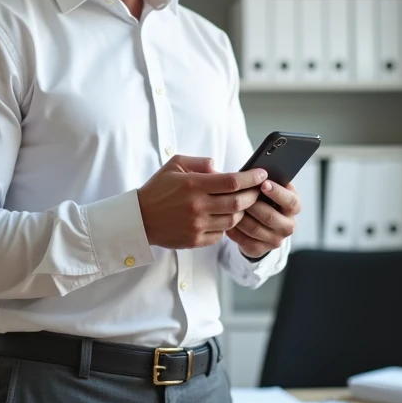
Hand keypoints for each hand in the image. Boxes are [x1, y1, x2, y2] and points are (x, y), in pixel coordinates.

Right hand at [138, 155, 267, 249]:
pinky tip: (221, 218)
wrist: (139, 219)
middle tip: (257, 191)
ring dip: (240, 212)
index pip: (232, 181)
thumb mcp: (175, 165)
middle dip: (253, 196)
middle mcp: (197, 206)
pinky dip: (225, 226)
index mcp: (194, 184)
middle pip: (238, 203)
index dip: (251, 178)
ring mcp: (197, 225)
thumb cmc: (158, 189)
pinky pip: (220, 234)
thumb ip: (200, 162)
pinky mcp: (195, 240)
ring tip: (240, 204)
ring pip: (232, 220)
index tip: (262, 174)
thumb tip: (221, 168)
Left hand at [226, 180, 300, 258]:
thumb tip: (254, 171)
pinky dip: (234, 230)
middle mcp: (288, 225)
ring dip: (241, 217)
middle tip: (239, 196)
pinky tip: (226, 221)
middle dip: (253, 205)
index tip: (263, 184)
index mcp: (293, 206)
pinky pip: (245, 241)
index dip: (277, 193)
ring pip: (255, 229)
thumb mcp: (266, 187)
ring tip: (229, 207)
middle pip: (271, 217)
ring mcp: (276, 239)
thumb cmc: (261, 197)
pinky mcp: (261, 249)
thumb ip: (264, 179)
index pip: (291, 201)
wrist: (257, 222)